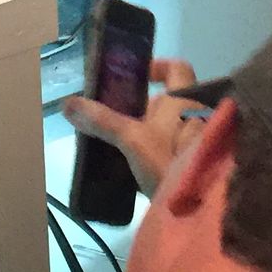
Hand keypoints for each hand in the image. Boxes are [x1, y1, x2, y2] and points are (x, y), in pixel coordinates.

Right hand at [63, 57, 209, 197]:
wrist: (203, 204)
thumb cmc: (171, 159)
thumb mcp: (132, 140)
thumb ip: (102, 121)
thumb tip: (67, 104)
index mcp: (184, 100)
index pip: (177, 68)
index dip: (156, 66)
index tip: (133, 76)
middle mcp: (196, 116)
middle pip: (168, 102)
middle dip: (142, 109)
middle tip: (115, 119)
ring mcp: (197, 142)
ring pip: (169, 128)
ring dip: (147, 134)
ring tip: (119, 146)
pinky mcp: (194, 165)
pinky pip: (172, 152)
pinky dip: (155, 156)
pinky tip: (134, 169)